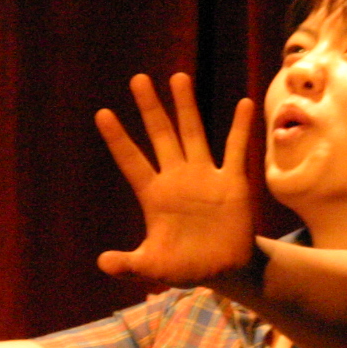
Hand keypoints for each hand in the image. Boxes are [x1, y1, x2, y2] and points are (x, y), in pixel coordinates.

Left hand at [93, 72, 257, 286]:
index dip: (118, 139)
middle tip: (138, 80)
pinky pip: (236, 150)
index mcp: (154, 195)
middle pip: (161, 136)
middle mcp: (177, 178)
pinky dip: (240, 128)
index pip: (132, 161)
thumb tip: (103, 263)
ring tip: (177, 77)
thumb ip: (130, 263)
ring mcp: (205, 176)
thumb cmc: (185, 266)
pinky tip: (244, 104)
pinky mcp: (232, 182)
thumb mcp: (154, 266)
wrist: (223, 270)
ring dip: (186, 106)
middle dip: (150, 109)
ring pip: (193, 133)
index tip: (102, 113)